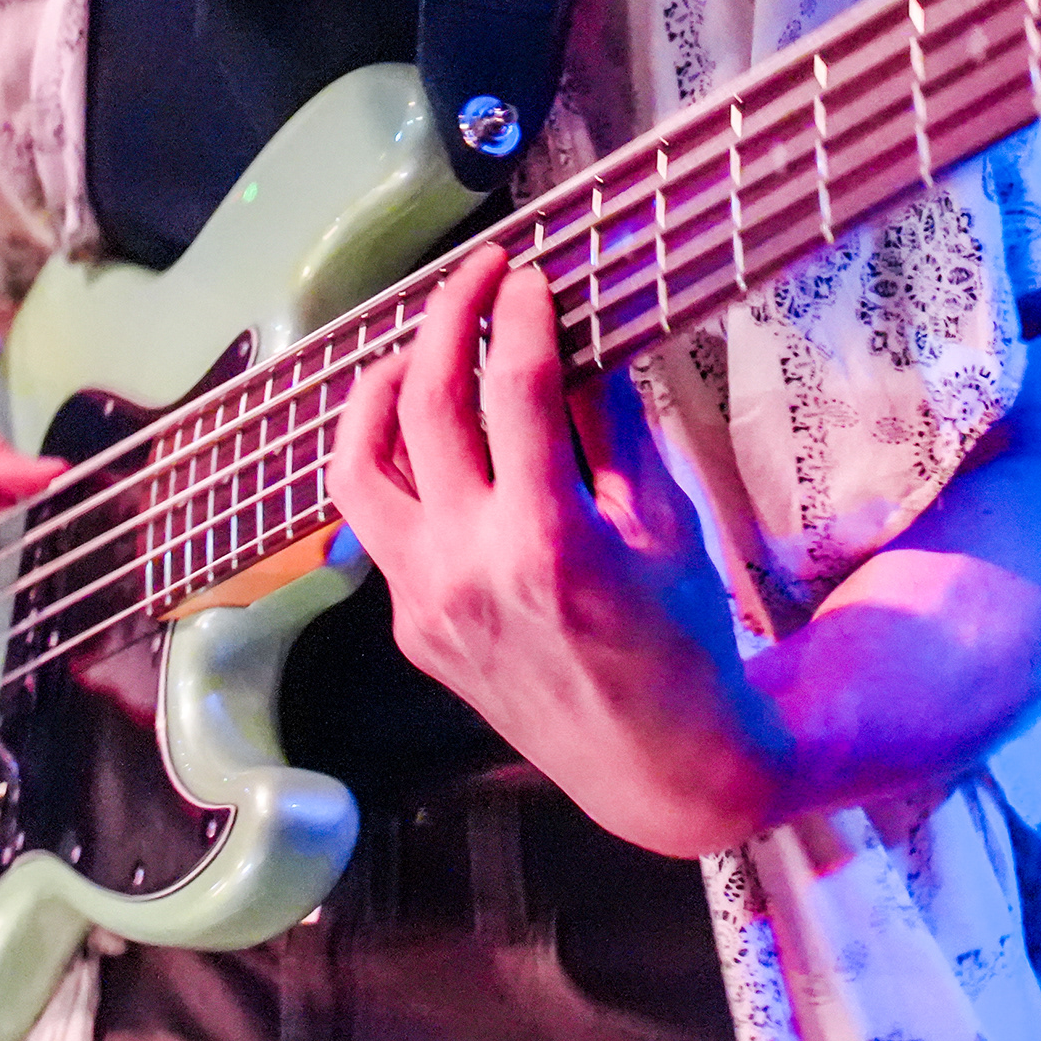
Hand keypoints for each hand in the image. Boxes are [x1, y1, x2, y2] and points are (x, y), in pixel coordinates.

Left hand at [327, 247, 788, 855]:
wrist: (657, 765)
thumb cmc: (681, 638)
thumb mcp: (663, 521)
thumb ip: (611, 424)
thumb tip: (581, 332)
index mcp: (546, 539)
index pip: (514, 389)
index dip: (520, 315)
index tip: (532, 275)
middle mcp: (467, 568)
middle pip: (424, 405)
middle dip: (449, 318)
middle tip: (480, 274)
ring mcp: (425, 602)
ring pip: (359, 465)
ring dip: (382, 389)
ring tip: (422, 348)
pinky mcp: (411, 628)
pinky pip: (380, 527)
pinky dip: (396, 466)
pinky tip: (430, 438)